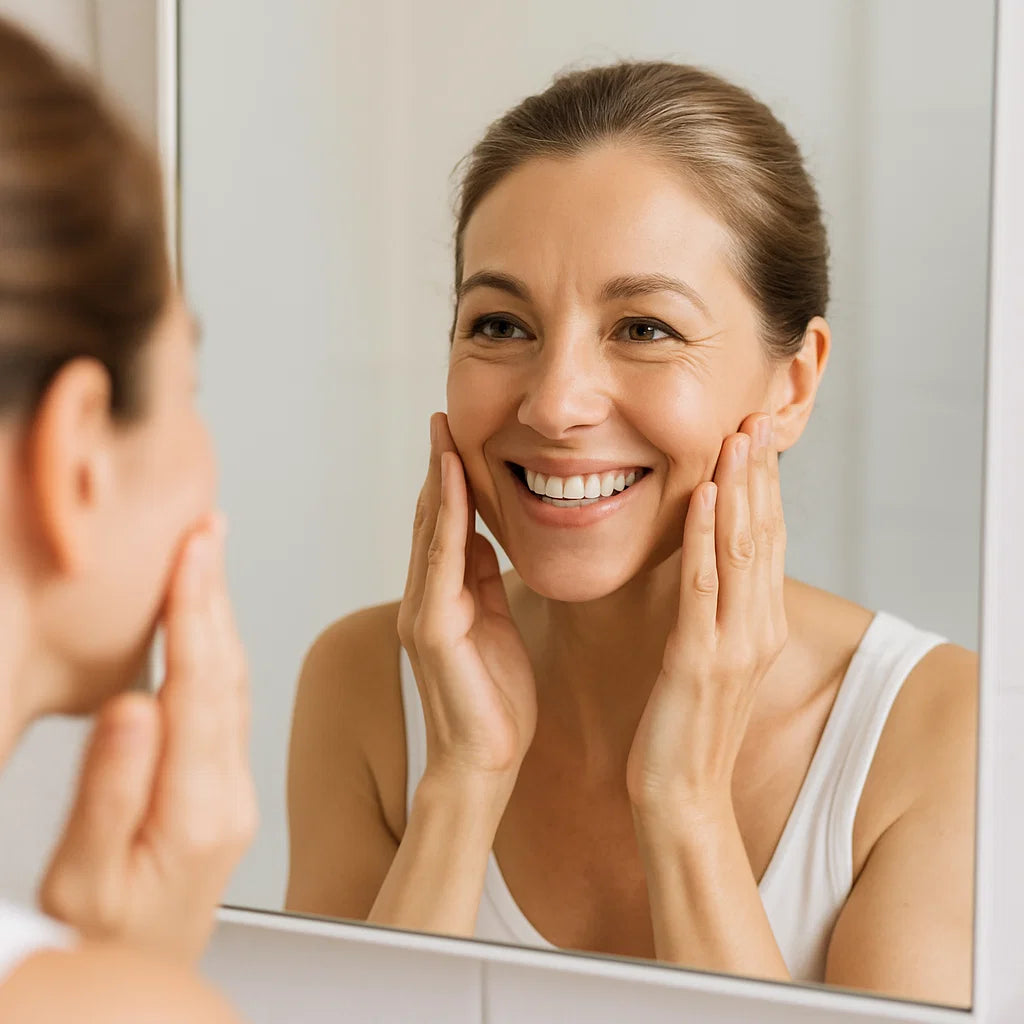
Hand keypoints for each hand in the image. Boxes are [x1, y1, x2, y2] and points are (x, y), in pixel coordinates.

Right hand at [40, 515, 257, 962]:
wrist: (143, 976)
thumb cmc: (102, 940)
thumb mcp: (85, 879)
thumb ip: (111, 791)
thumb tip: (132, 704)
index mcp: (197, 809)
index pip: (198, 687)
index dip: (195, 610)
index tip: (194, 548)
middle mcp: (228, 793)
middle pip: (225, 673)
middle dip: (215, 593)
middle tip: (207, 527)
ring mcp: (233, 791)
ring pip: (232, 684)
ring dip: (220, 614)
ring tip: (208, 556)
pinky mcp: (226, 792)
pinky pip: (228, 705)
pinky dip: (216, 651)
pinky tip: (206, 624)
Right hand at [397, 413, 536, 793]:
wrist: (486, 763)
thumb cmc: (496, 702)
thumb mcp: (497, 624)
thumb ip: (484, 581)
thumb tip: (483, 535)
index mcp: (445, 597)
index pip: (444, 527)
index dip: (448, 480)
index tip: (455, 436)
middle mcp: (426, 598)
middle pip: (429, 519)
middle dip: (436, 467)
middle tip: (441, 417)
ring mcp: (424, 612)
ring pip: (429, 532)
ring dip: (436, 479)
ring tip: (442, 432)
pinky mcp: (434, 629)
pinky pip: (441, 561)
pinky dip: (445, 517)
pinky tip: (452, 482)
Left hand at [626, 413, 786, 814]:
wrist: (682, 795)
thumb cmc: (686, 726)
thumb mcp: (709, 658)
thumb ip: (714, 611)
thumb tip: (707, 565)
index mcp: (757, 624)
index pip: (767, 539)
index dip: (764, 484)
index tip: (756, 434)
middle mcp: (757, 627)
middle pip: (764, 533)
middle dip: (759, 472)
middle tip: (756, 414)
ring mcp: (734, 644)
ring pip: (742, 549)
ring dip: (739, 489)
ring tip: (736, 438)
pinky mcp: (701, 660)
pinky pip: (704, 587)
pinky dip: (706, 539)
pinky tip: (703, 498)